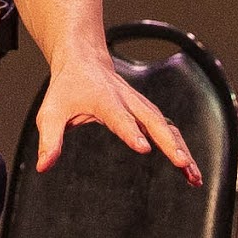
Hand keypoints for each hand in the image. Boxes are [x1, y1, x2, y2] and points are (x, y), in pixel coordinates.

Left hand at [34, 54, 201, 185]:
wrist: (85, 60)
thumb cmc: (67, 88)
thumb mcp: (51, 113)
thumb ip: (49, 140)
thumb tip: (43, 167)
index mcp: (104, 99)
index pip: (119, 117)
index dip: (131, 132)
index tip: (144, 148)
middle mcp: (128, 101)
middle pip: (154, 121)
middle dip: (170, 143)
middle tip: (182, 164)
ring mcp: (141, 106)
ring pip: (167, 127)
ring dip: (182, 150)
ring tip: (193, 177)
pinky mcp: (147, 113)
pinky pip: (168, 131)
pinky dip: (181, 148)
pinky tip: (190, 171)